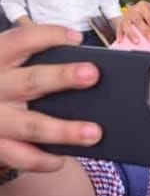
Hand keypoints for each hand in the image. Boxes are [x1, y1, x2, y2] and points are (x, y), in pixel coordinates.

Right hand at [0, 26, 100, 172]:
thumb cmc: (3, 87)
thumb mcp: (7, 69)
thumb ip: (35, 64)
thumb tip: (86, 70)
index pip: (19, 40)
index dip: (47, 36)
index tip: (77, 38)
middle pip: (30, 81)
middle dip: (62, 77)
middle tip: (92, 74)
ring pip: (31, 125)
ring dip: (64, 130)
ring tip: (94, 133)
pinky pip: (22, 157)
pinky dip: (44, 160)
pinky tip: (62, 159)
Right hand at [114, 0, 149, 42]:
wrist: (139, 11)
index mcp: (143, 6)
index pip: (149, 16)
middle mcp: (133, 10)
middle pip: (137, 20)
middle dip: (145, 31)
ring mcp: (125, 16)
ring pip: (126, 24)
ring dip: (131, 33)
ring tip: (136, 42)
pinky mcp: (120, 23)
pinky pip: (118, 28)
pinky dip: (119, 35)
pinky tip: (120, 41)